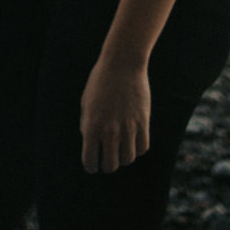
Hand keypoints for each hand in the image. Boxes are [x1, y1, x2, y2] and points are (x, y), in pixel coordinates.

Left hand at [80, 56, 150, 173]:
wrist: (122, 63)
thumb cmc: (100, 82)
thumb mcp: (86, 104)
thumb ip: (87, 126)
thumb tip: (93, 146)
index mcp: (91, 127)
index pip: (90, 161)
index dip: (91, 166)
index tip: (94, 164)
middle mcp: (109, 130)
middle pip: (111, 165)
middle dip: (108, 164)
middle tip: (108, 158)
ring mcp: (128, 127)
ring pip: (128, 159)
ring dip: (124, 157)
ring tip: (121, 148)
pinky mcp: (143, 122)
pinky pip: (142, 148)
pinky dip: (137, 148)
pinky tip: (133, 140)